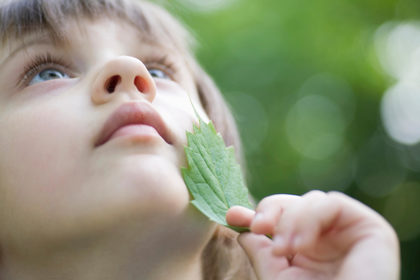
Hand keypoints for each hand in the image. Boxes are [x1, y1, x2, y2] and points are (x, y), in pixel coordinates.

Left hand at [226, 191, 399, 279]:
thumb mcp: (278, 278)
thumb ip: (262, 254)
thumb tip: (242, 232)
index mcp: (313, 250)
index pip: (286, 220)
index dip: (260, 214)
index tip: (232, 216)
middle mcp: (332, 238)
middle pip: (297, 203)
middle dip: (271, 210)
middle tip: (257, 227)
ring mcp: (351, 232)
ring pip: (312, 200)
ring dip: (290, 221)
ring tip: (283, 249)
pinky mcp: (371, 227)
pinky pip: (331, 203)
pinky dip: (309, 219)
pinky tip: (301, 245)